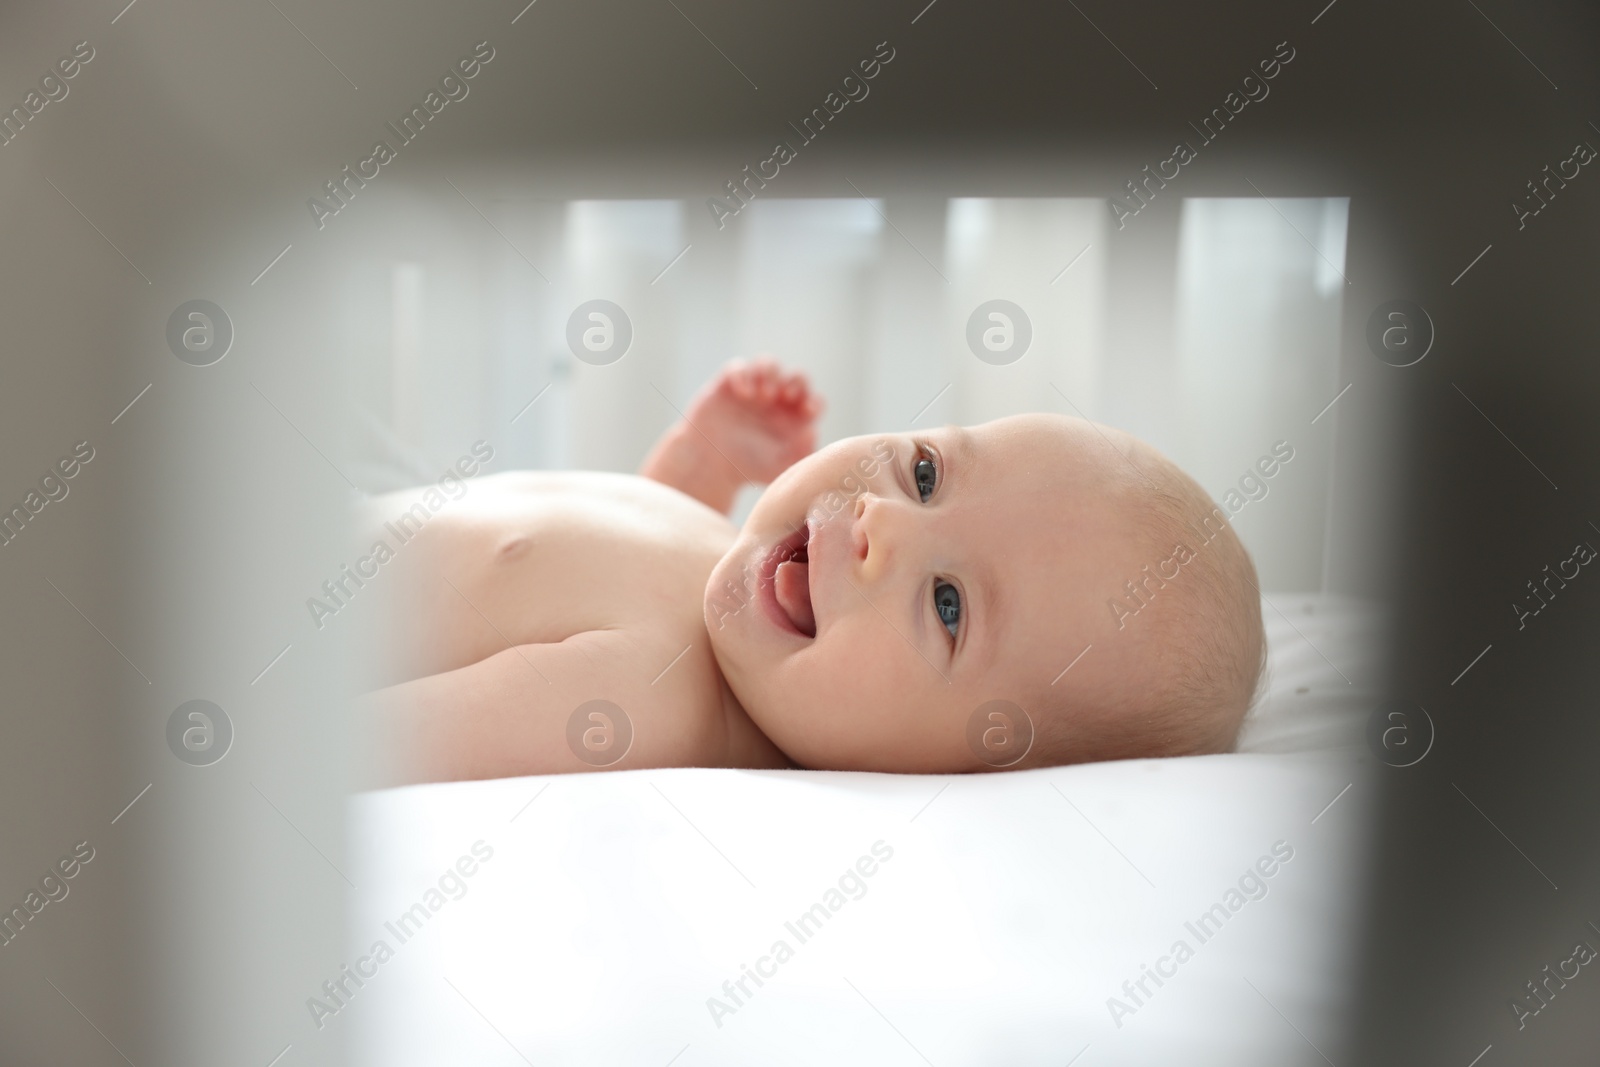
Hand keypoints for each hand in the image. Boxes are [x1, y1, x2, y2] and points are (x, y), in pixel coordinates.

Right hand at [681, 358, 823, 484]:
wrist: (710, 466)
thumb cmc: (747, 468)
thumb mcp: (778, 468)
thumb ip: (799, 454)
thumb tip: (812, 431)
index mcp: (792, 418)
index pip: (812, 399)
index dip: (814, 400)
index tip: (807, 411)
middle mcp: (775, 402)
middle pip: (796, 376)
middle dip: (796, 380)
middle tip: (787, 395)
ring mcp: (751, 391)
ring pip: (768, 364)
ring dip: (770, 373)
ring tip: (764, 394)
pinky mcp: (727, 386)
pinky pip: (737, 367)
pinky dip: (742, 374)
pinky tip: (743, 393)